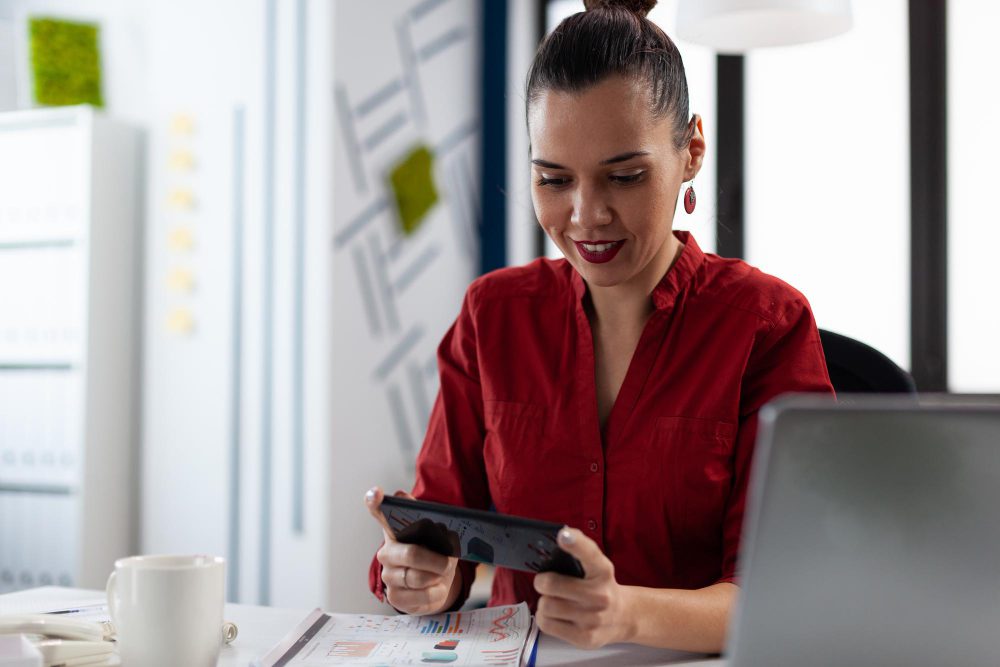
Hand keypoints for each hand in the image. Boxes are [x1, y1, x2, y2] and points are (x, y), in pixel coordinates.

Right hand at [364, 486, 461, 614]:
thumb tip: (401, 495)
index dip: (375, 502)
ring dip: (438, 576)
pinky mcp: (394, 597)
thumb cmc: (434, 552)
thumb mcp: (436, 534)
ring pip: (418, 577)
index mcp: (395, 530)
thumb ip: (425, 516)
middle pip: (412, 554)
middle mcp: (386, 552)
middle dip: (437, 560)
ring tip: (442, 574)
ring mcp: (388, 575)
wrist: (438, 582)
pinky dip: (437, 592)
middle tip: (449, 562)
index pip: (379, 512)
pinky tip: (437, 587)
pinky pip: (421, 596)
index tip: (376, 492)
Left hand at [533, 527, 633, 648]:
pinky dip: (545, 618)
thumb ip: (579, 554)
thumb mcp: (597, 567)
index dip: (575, 543)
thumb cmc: (601, 588)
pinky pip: (546, 624)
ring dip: (544, 602)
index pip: (589, 553)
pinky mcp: (583, 638)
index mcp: (603, 571)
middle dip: (542, 582)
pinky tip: (556, 615)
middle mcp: (600, 596)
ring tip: (554, 600)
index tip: (563, 535)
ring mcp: (592, 619)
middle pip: (550, 585)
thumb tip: (559, 537)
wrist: (623, 618)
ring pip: (545, 606)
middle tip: (546, 582)